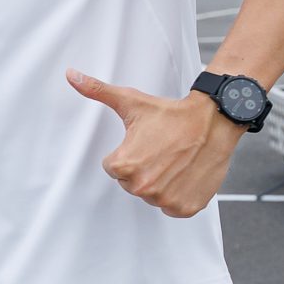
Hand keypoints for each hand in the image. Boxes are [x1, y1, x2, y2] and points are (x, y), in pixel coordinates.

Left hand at [67, 69, 244, 216]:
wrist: (212, 121)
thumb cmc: (170, 113)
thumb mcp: (130, 101)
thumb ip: (97, 91)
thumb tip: (71, 75)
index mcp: (124, 166)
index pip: (113, 168)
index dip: (127, 153)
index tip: (144, 142)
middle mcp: (143, 188)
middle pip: (131, 183)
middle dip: (143, 168)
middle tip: (161, 150)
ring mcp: (166, 200)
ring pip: (152, 195)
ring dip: (160, 182)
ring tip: (174, 160)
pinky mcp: (186, 208)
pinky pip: (172, 206)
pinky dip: (178, 193)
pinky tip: (184, 173)